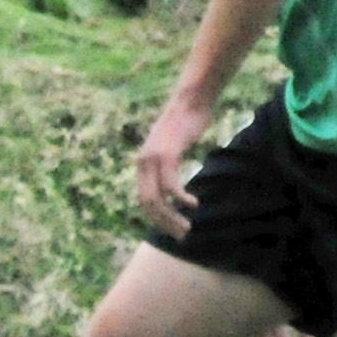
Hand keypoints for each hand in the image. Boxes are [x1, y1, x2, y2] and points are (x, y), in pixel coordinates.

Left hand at [133, 95, 213, 238]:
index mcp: (143, 164)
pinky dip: (180, 198)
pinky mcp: (167, 155)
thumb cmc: (186, 123)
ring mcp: (153, 159)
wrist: (190, 100)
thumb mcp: (173, 148)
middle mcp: (143, 163)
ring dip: (171, 217)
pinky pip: (170, 185)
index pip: (144, 200)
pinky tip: (193, 204)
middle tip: (181, 236)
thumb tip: (173, 181)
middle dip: (163, 223)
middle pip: (147, 204)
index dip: (156, 218)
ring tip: (187, 228)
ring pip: (156, 198)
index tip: (172, 229)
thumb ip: (169, 164)